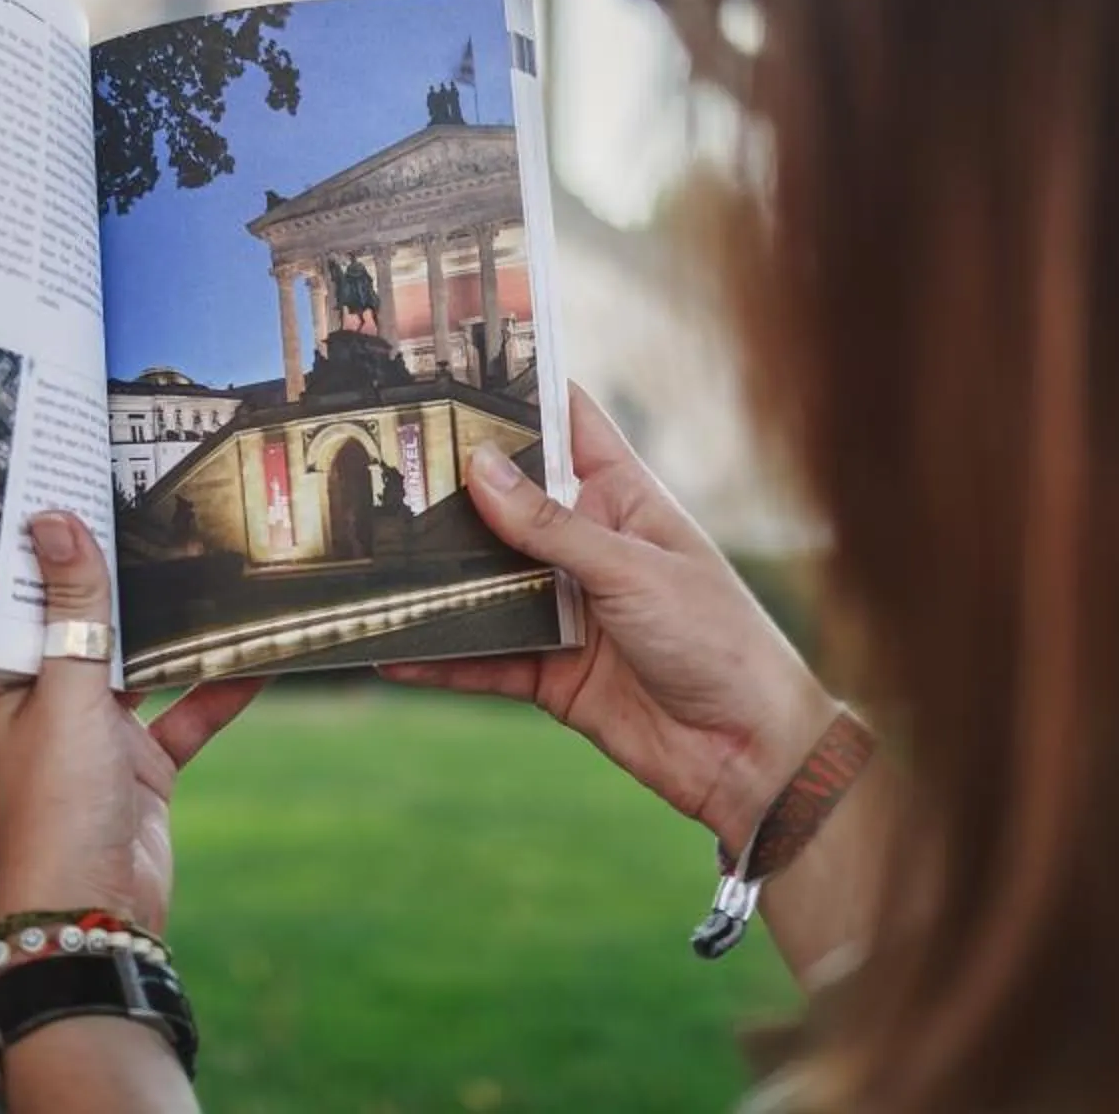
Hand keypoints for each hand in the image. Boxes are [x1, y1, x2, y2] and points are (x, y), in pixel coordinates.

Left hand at [0, 512, 262, 933]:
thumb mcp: (67, 695)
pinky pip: (186, 714)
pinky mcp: (143, 767)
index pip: (22, 598)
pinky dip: (219, 689)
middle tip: (157, 507)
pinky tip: (261, 655)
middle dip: (120, 580)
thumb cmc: (55, 809)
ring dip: (177, 631)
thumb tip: (56, 520)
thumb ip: (75, 611)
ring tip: (215, 567)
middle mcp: (47, 703)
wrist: (91, 915)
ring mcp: (97, 736)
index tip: (75, 483)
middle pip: (86, 626)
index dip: (47, 546)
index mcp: (4, 682)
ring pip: (142, 666)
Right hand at [381, 384, 836, 846]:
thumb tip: (480, 466)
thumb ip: (552, 525)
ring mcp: (565, 608)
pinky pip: (483, 657)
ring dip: (435, 577)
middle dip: (450, 488)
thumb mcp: (633, 570)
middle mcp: (587, 545)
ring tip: (368, 559)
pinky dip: (440, 657)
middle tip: (380, 463)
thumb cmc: (719, 639)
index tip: (452, 365)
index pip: (565, 423)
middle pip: (506, 503)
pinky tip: (391, 652)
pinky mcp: (551, 671)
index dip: (517, 391)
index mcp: (622, 498)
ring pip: (485, 582)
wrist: (749, 753)